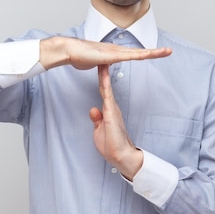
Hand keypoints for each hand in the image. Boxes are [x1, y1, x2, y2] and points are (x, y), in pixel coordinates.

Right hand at [40, 36, 171, 69]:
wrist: (69, 50)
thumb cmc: (78, 56)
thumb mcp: (94, 63)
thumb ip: (100, 63)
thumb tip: (101, 65)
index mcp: (114, 53)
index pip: (134, 54)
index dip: (146, 53)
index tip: (157, 53)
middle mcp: (117, 50)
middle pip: (140, 52)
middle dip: (155, 52)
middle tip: (169, 51)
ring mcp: (115, 52)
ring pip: (138, 53)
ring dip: (153, 52)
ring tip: (166, 51)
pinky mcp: (110, 55)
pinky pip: (128, 56)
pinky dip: (139, 55)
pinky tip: (148, 54)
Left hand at [89, 64, 143, 179]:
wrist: (121, 155)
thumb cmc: (111, 146)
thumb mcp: (99, 130)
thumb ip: (96, 119)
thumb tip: (93, 109)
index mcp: (108, 111)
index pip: (102, 93)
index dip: (100, 81)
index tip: (99, 69)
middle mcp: (111, 107)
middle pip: (104, 86)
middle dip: (103, 73)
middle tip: (101, 58)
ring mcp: (112, 108)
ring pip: (106, 88)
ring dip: (103, 75)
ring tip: (102, 61)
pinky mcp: (111, 112)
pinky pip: (107, 94)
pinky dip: (104, 84)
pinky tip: (103, 75)